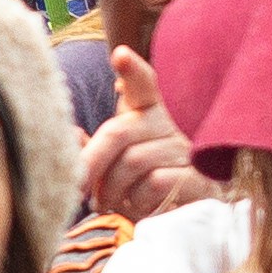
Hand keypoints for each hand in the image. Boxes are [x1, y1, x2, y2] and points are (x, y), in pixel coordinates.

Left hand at [79, 48, 224, 221]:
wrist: (181, 218)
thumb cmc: (138, 182)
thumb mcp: (111, 163)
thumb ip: (90, 147)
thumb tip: (72, 134)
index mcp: (146, 112)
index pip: (144, 84)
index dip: (133, 70)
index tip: (120, 55)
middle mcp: (168, 125)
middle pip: (119, 132)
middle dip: (91, 162)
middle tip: (78, 188)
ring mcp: (187, 150)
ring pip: (134, 162)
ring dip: (112, 188)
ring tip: (107, 201)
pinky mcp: (199, 177)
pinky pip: (156, 183)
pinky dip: (137, 200)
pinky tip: (136, 206)